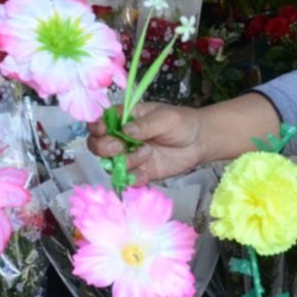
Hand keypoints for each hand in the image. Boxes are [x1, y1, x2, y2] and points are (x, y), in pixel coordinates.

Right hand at [86, 103, 205, 183]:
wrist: (200, 141)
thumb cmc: (181, 122)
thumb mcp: (165, 118)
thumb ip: (145, 125)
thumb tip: (126, 130)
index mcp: (124, 119)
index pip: (101, 122)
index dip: (96, 126)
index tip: (101, 129)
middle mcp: (122, 138)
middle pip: (98, 145)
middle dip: (104, 147)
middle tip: (120, 146)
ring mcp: (130, 156)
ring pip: (111, 164)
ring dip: (125, 162)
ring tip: (147, 153)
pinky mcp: (141, 172)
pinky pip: (129, 179)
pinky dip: (133, 179)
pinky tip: (145, 174)